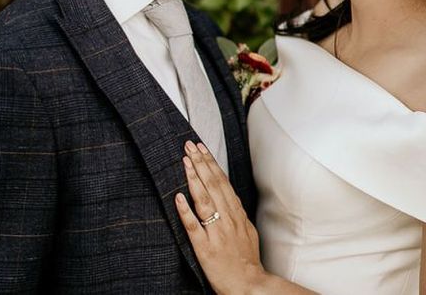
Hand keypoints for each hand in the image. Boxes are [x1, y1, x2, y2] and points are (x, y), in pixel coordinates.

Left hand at [175, 141, 265, 294]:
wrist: (248, 285)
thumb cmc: (246, 259)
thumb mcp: (247, 230)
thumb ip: (237, 212)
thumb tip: (229, 195)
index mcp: (236, 213)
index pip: (222, 181)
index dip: (210, 163)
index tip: (201, 148)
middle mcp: (227, 218)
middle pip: (212, 185)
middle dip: (201, 163)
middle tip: (189, 145)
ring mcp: (216, 232)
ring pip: (204, 200)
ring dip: (194, 178)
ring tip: (185, 161)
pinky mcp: (205, 247)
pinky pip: (193, 227)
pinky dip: (186, 211)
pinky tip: (178, 197)